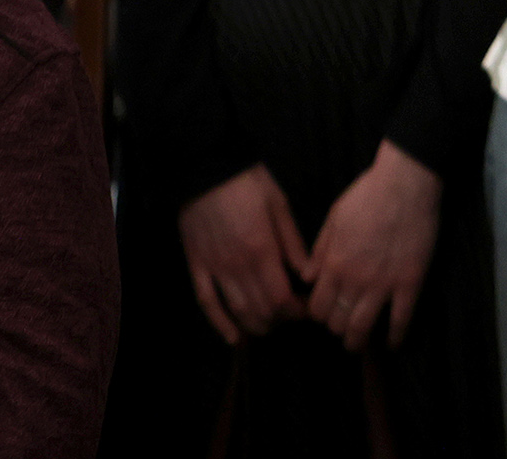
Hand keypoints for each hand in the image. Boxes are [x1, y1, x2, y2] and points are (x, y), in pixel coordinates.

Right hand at [179, 165, 311, 344]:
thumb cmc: (248, 183)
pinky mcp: (197, 267)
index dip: (296, 311)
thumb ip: (294, 244)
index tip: (307, 310)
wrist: (206, 168)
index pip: (282, 298)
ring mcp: (214, 269)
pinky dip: (219, 323)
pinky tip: (233, 338)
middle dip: (280, 319)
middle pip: (261, 309)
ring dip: (256, 324)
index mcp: (262, 250)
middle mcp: (237, 266)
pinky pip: (206, 302)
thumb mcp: (279, 207)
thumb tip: (309, 273)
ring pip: (236, 311)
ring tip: (270, 325)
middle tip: (292, 316)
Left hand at [306, 141, 442, 349]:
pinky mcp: (410, 282)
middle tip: (342, 326)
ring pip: (363, 327)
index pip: (316, 307)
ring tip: (359, 343)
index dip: (318, 315)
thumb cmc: (368, 195)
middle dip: (336, 328)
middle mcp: (354, 280)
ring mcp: (384, 284)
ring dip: (358, 340)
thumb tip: (307, 278)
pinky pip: (402, 318)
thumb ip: (320, 251)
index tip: (324, 313)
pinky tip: (393, 344)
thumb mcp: (334, 218)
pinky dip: (396, 336)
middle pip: (337, 322)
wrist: (406, 183)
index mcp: (334, 264)